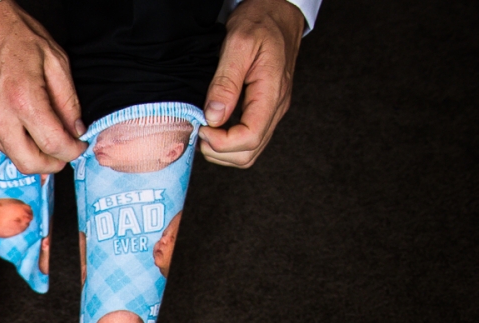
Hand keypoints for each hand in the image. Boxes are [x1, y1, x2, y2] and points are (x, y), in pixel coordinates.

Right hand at [0, 2, 85, 174]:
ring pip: (9, 153)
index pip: (53, 144)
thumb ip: (68, 100)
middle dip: (51, 164)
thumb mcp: (55, 60)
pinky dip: (9, 136)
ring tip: (39, 130)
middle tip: (62, 154)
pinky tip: (15, 117)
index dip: (72, 151)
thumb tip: (75, 129)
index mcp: (23, 98)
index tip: (78, 147)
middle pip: (27, 163)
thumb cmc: (14, 33)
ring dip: (29, 149)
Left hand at [199, 0, 306, 167]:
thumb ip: (225, 82)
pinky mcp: (264, 109)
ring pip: (248, 151)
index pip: (250, 138)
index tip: (202, 127)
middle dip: (219, 150)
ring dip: (222, 149)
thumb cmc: (260, 22)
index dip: (221, 142)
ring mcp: (271, 110)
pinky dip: (227, 141)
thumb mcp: (238, 44)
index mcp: (271, 93)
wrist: (278, 12)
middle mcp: (275, 107)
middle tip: (200, 129)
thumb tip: (214, 116)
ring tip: (205, 128)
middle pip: (249, 153)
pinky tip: (214, 125)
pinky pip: (248, 138)